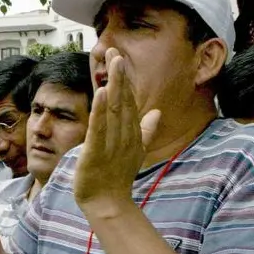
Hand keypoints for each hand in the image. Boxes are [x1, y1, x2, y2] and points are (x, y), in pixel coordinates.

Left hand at [74, 51, 160, 213]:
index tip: (119, 56)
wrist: (108, 203)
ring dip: (115, 85)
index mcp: (132, 132)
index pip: (129, 100)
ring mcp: (112, 142)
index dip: (125, 78)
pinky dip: (100, 110)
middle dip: (120, 75)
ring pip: (114, 109)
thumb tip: (157, 113)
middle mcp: (125, 134)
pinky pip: (99, 128)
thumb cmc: (118, 176)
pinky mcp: (96, 151)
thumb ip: (146, 130)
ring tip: (113, 63)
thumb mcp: (135, 150)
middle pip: (124, 100)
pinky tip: (101, 92)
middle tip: (115, 51)